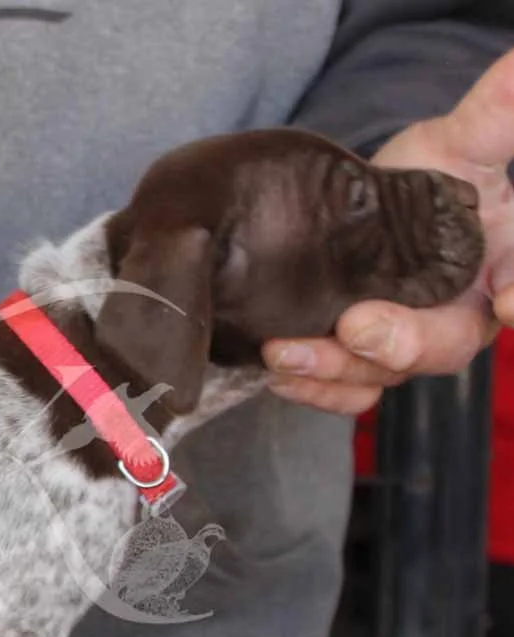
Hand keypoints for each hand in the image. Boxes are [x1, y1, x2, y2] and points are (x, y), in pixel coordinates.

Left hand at [263, 47, 513, 415]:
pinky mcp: (360, 366)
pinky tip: (276, 374)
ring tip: (284, 353)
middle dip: (399, 343)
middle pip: (442, 347)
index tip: (510, 301)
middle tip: (356, 326)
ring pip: (380, 376)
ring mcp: (406, 349)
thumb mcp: (464, 143)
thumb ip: (494, 114)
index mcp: (504, 271)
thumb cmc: (432, 177)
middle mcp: (460, 319)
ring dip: (332, 371)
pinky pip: (342, 392)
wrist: (370, 206)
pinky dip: (310, 389)